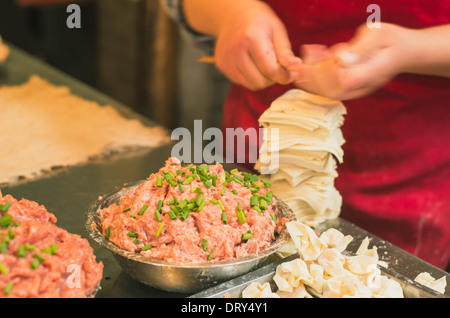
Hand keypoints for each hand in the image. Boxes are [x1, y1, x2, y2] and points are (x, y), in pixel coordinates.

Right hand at [213, 1, 301, 90]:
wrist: (232, 15)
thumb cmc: (258, 21)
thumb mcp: (277, 30)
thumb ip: (285, 51)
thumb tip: (296, 66)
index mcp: (251, 38)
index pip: (271, 70)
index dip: (284, 76)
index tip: (291, 74)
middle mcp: (236, 50)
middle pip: (261, 81)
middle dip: (273, 79)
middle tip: (278, 68)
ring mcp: (226, 59)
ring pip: (252, 85)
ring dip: (263, 80)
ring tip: (266, 67)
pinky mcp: (222, 66)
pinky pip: (242, 82)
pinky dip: (252, 78)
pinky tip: (254, 65)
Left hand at [290, 23, 415, 99]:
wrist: (401, 52)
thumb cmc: (390, 40)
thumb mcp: (379, 35)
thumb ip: (361, 48)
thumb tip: (342, 59)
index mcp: (368, 75)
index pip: (340, 81)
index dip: (326, 70)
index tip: (322, 51)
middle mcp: (359, 88)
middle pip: (328, 89)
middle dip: (312, 72)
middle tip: (307, 51)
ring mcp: (352, 91)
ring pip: (324, 91)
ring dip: (310, 73)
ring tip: (308, 52)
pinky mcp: (346, 88)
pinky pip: (325, 88)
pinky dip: (313, 74)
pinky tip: (313, 55)